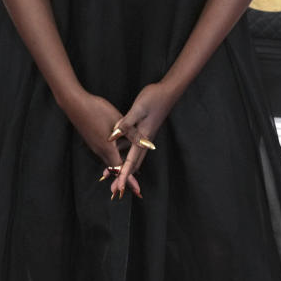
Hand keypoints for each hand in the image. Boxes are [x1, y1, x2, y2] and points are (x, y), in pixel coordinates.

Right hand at [63, 90, 143, 198]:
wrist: (74, 103)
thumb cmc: (97, 110)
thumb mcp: (118, 121)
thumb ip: (132, 134)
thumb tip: (147, 144)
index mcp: (107, 148)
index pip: (121, 169)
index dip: (130, 180)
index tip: (137, 191)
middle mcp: (100, 151)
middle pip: (115, 169)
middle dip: (126, 179)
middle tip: (136, 189)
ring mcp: (95, 146)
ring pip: (111, 160)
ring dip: (120, 168)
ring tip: (132, 174)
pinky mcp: (93, 141)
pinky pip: (106, 153)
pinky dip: (115, 157)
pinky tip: (121, 152)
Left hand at [105, 81, 174, 199]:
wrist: (168, 91)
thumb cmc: (153, 98)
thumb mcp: (138, 109)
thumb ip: (126, 123)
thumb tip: (112, 136)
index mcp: (143, 138)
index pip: (131, 161)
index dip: (124, 176)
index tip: (118, 188)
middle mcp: (145, 141)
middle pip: (133, 164)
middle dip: (124, 178)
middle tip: (114, 189)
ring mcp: (145, 137)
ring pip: (133, 157)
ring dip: (124, 167)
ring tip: (112, 176)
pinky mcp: (144, 131)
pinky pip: (132, 147)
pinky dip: (124, 153)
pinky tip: (117, 152)